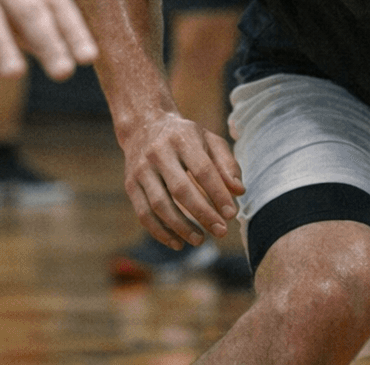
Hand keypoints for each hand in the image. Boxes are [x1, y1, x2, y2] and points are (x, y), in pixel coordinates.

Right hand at [120, 112, 243, 249]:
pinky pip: (144, 214)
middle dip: (203, 214)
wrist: (144, 125)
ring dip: (181, 227)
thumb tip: (239, 191)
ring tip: (200, 240)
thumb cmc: (185, 137)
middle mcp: (158, 153)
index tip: (232, 214)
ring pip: (159, 205)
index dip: (218, 194)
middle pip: (180, 189)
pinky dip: (160, 232)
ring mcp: (141, 169)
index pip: (203, 170)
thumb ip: (227, 164)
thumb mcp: (209, 140)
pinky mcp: (130, 185)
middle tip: (221, 232)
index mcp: (182, 138)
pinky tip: (177, 242)